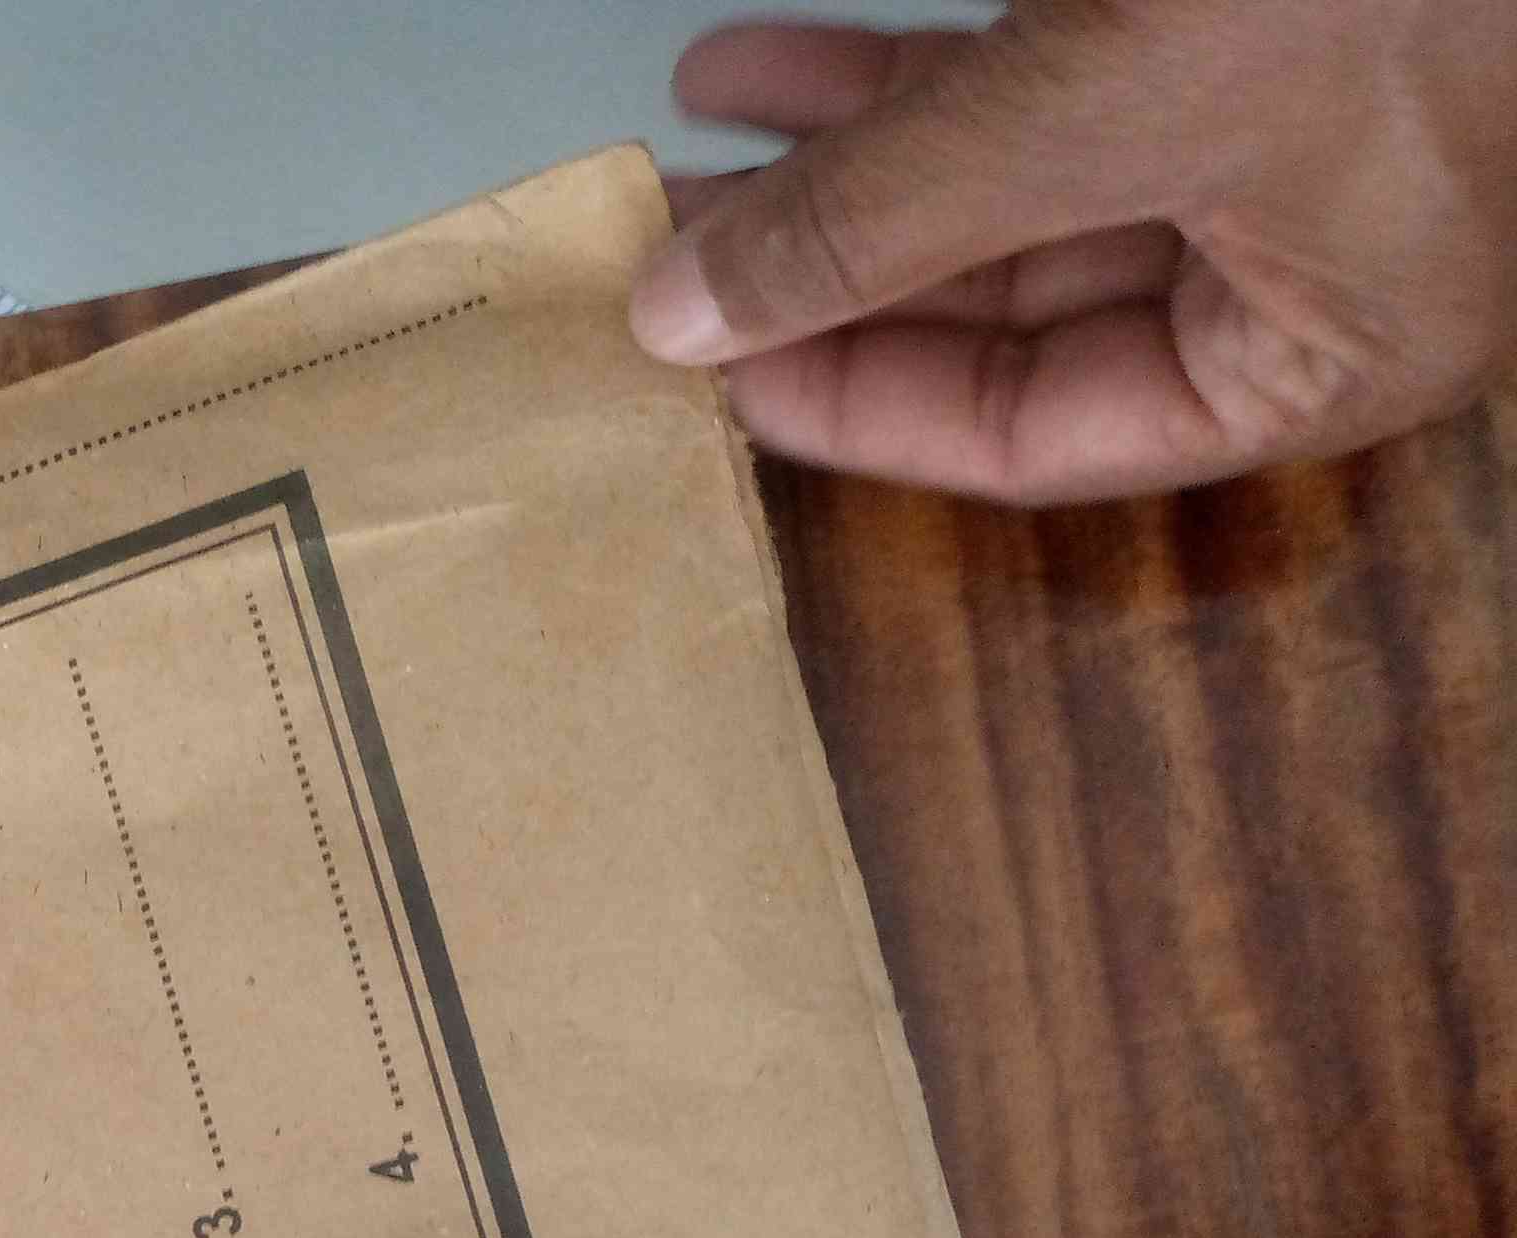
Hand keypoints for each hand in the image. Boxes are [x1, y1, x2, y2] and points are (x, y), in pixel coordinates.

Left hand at [630, 2, 1516, 502]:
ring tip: (697, 133)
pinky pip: (1055, 68)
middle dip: (832, 259)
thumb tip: (692, 310)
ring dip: (852, 149)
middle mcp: (1313, 254)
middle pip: (1012, 305)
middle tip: (671, 238)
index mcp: (1327, 347)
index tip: (705, 359)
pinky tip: (781, 60)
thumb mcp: (1117, 104)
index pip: (1039, 435)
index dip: (855, 398)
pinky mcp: (1252, 15)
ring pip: (1019, 176)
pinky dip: (919, 68)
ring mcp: (1292, 124)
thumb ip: (895, 211)